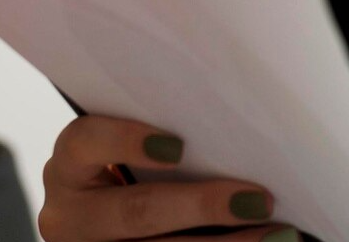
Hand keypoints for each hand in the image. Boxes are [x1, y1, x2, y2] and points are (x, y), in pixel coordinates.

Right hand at [38, 115, 298, 241]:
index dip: (125, 141)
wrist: (111, 224)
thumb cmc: (137, 169)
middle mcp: (70, 214)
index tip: (178, 146)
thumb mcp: (134, 149)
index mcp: (70, 166)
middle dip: (201, 207)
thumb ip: (168, 134)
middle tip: (257, 201)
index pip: (83, 141)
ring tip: (278, 234)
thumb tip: (244, 118)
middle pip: (134, 211)